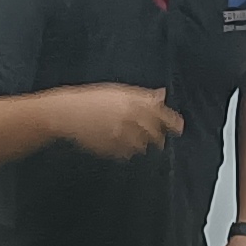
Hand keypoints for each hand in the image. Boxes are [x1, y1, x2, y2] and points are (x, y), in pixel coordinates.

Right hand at [51, 84, 182, 159]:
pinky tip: (119, 143)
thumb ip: (142, 95)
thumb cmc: (93, 99)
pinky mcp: (111, 148)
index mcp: (133, 103)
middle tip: (157, 138)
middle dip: (158, 137)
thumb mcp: (118, 92)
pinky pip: (127, 154)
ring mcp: (120, 135)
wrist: (67, 113)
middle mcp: (130, 119)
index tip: (178, 129)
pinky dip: (127, 150)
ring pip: (142, 146)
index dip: (172, 123)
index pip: (161, 115)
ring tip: (132, 138)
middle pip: (155, 134)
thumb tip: (162, 95)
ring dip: (142, 144)